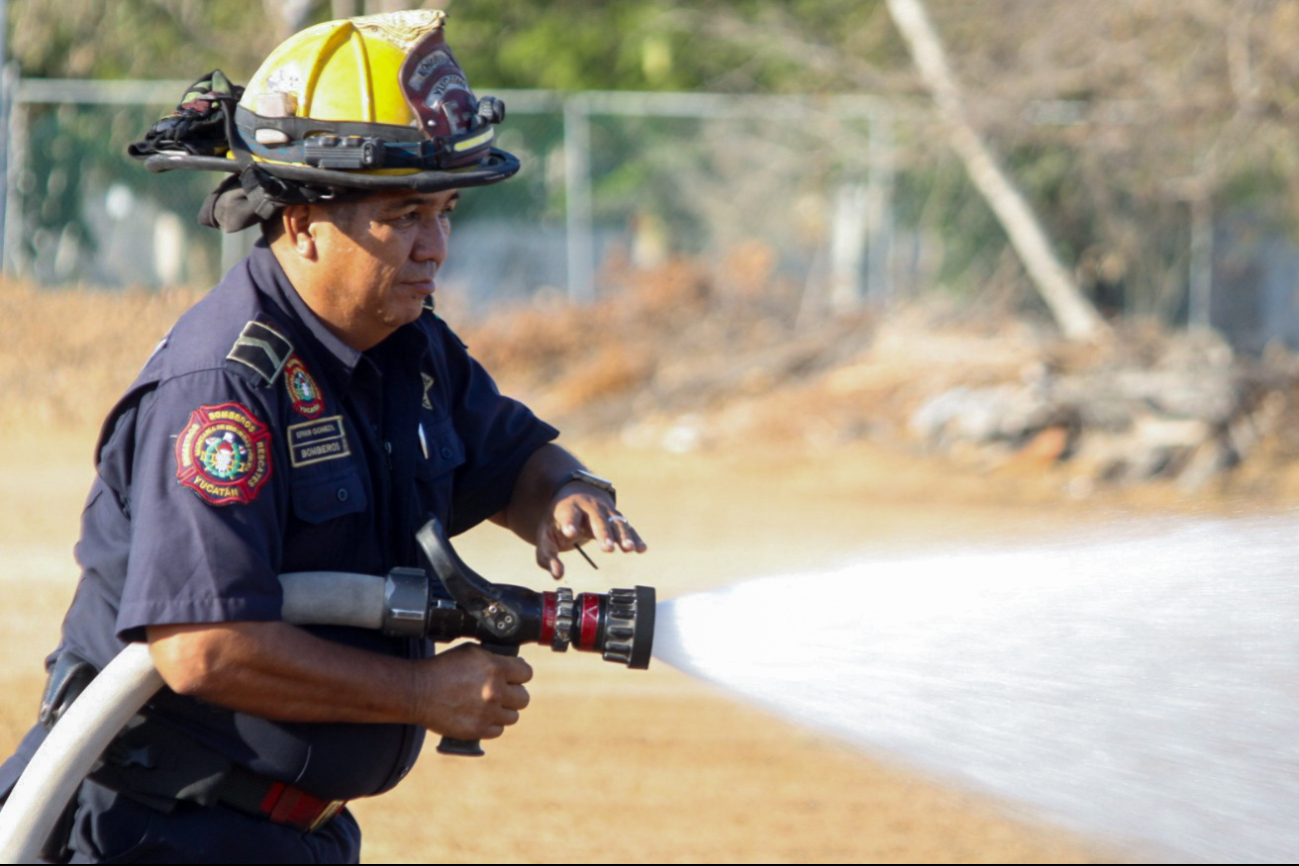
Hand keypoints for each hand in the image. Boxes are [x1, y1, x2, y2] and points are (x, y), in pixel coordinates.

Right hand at [413, 643, 532, 740]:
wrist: (417, 691)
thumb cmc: (442, 668)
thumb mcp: (472, 652)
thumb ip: (495, 658)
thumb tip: (512, 664)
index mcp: (495, 668)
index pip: (526, 673)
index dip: (519, 674)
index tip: (513, 676)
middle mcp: (494, 691)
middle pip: (523, 698)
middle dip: (513, 694)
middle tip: (501, 692)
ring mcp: (487, 713)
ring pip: (513, 716)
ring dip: (503, 711)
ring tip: (489, 705)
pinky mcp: (477, 730)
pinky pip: (498, 730)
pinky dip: (491, 725)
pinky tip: (481, 716)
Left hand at [535, 483, 648, 578]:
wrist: (576, 493)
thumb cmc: (559, 520)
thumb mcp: (546, 535)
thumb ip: (548, 556)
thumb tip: (557, 575)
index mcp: (569, 508)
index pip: (569, 515)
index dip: (570, 523)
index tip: (570, 533)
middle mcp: (589, 507)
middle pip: (597, 519)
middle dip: (603, 533)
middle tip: (607, 549)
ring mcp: (606, 512)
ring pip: (616, 522)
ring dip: (623, 536)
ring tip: (628, 549)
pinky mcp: (617, 518)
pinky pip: (628, 528)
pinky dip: (635, 538)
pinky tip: (642, 549)